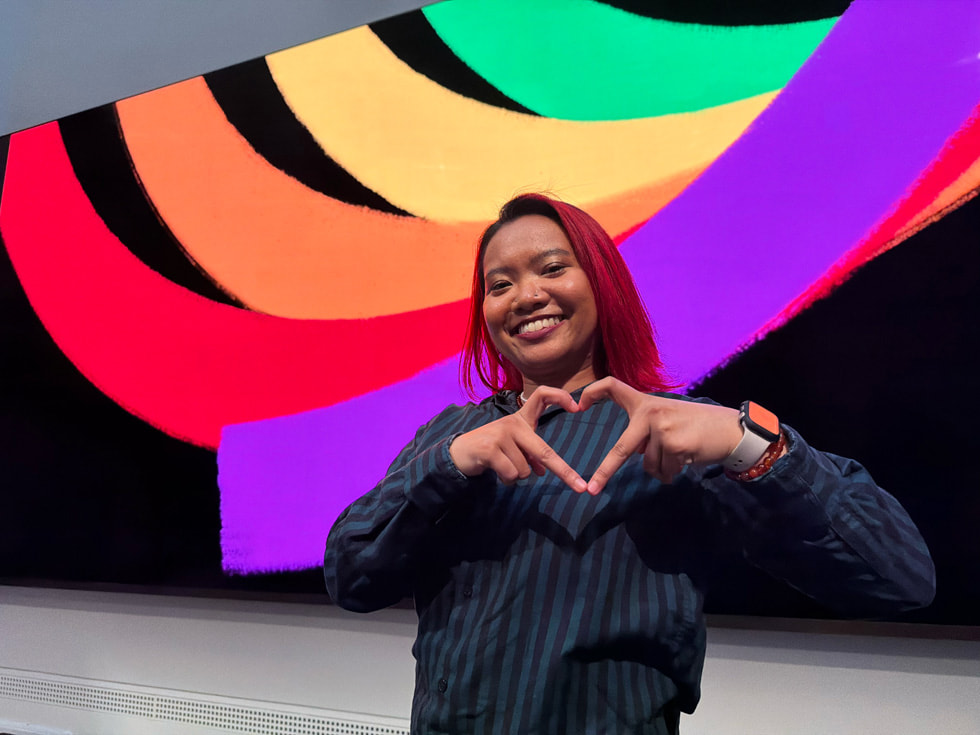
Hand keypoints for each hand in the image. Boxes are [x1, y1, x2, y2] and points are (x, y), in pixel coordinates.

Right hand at [449, 387, 587, 492]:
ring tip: (501, 466)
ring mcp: (501, 434)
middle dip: (564, 472)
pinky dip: (506, 479)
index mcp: (521, 419)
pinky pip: (511, 474)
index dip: (559, 397)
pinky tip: (495, 470)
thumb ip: (530, 455)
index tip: (577, 407)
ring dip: (516, 475)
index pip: (542, 396)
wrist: (459, 453)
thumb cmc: (491, 450)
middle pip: (544, 451)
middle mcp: (513, 423)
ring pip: (525, 470)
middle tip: (580, 487)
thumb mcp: (513, 448)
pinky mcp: (490, 448)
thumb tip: (541, 472)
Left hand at [579, 377, 742, 493]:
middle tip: (591, 489)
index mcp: (646, 403)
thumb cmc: (697, 426)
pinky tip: (687, 459)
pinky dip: (673, 472)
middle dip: (605, 471)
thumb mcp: (668, 418)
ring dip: (662, 468)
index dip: (594, 392)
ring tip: (680, 454)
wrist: (731, 429)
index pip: (614, 386)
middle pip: (621, 448)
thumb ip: (647, 430)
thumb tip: (634, 452)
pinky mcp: (675, 445)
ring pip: (648, 465)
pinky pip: (663, 471)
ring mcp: (662, 429)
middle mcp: (651, 412)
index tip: (578, 405)